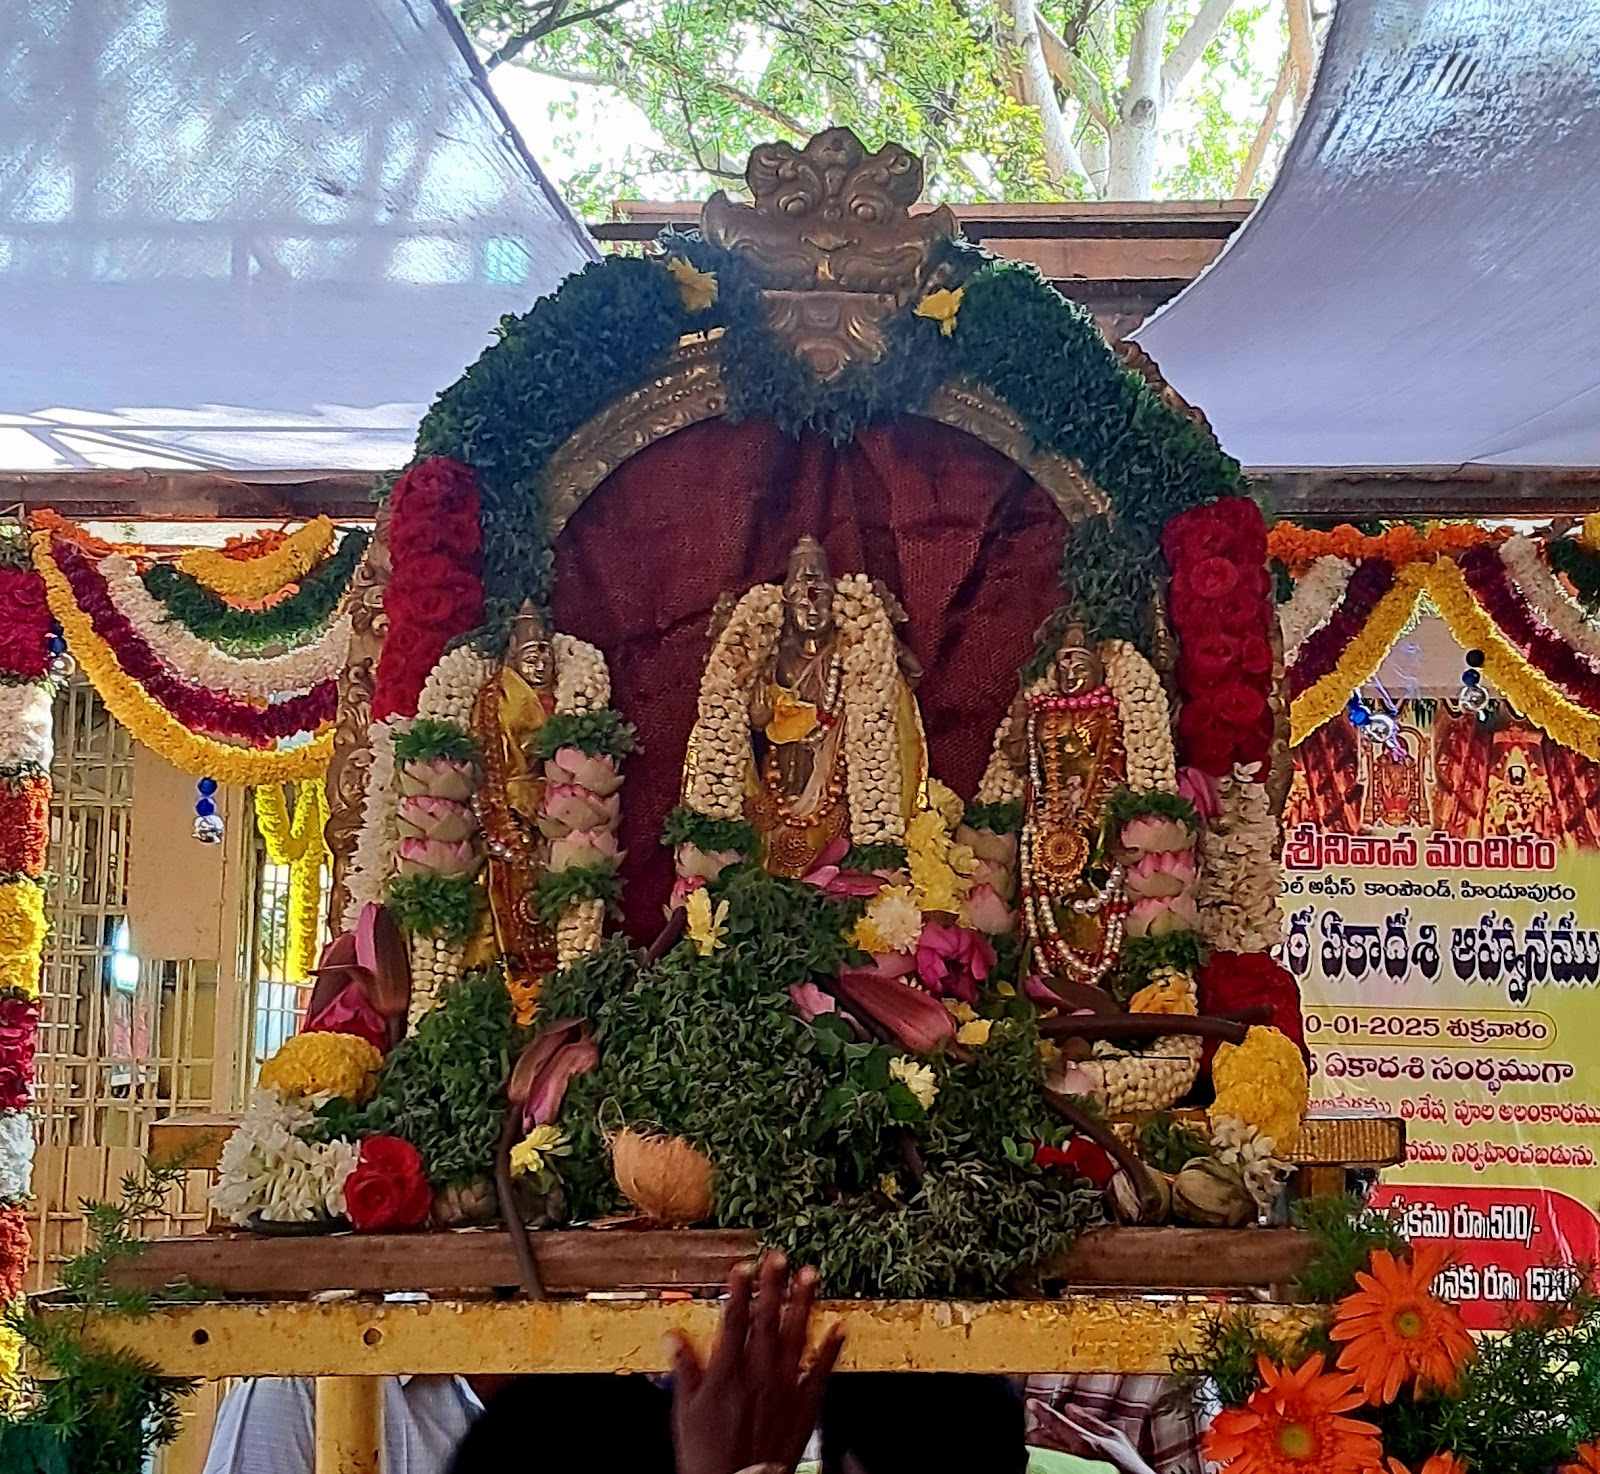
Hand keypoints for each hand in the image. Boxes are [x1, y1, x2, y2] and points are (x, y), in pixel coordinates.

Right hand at [669, 1253, 844, 1473]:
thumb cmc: (709, 1455)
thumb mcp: (685, 1412)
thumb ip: (684, 1371)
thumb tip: (674, 1339)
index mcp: (728, 1372)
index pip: (733, 1321)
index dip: (739, 1290)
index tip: (744, 1266)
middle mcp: (758, 1373)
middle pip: (766, 1320)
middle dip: (772, 1286)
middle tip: (779, 1257)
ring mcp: (784, 1386)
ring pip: (795, 1336)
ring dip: (803, 1303)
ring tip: (809, 1275)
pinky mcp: (804, 1404)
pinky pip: (820, 1371)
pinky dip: (830, 1348)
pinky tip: (838, 1326)